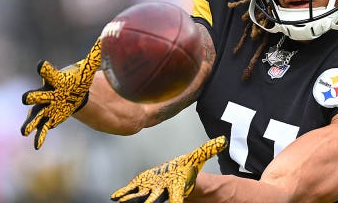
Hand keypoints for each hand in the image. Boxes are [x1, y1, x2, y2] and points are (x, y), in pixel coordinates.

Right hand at [20, 38, 101, 149]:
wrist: (72, 92)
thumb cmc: (78, 79)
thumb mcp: (88, 69)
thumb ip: (96, 56)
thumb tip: (106, 40)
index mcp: (56, 80)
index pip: (50, 73)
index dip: (46, 70)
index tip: (42, 65)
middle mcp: (47, 93)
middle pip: (39, 95)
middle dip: (33, 97)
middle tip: (25, 98)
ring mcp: (46, 107)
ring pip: (37, 114)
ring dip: (30, 121)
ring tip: (24, 131)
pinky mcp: (49, 118)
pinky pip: (43, 128)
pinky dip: (40, 136)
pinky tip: (36, 145)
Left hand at [111, 136, 227, 202]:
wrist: (178, 174)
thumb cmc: (187, 169)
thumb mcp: (198, 157)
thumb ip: (207, 150)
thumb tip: (222, 140)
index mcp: (177, 185)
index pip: (178, 196)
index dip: (177, 201)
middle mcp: (163, 190)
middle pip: (156, 198)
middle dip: (150, 202)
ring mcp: (152, 188)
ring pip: (141, 196)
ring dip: (132, 199)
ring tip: (122, 202)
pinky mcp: (143, 184)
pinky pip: (132, 190)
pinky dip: (124, 193)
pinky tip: (116, 196)